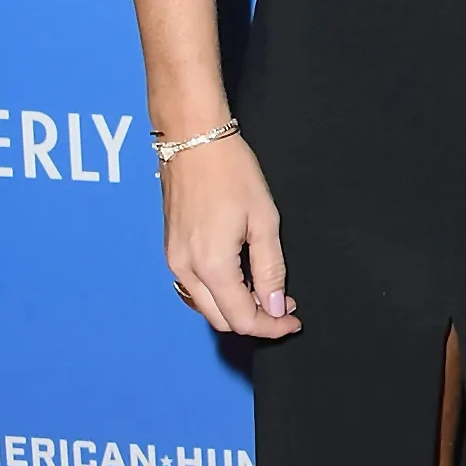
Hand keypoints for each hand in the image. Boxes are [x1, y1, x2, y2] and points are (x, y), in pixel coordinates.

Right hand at [161, 134, 299, 337]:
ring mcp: (173, 260)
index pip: (242, 318)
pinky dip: (219, 293)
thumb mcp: (264, 221)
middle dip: (255, 321)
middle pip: (221, 319)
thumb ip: (269, 270)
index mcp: (211, 265)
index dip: (271, 326)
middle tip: (285, 307)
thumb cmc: (231, 172)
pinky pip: (194, 288)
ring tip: (266, 292)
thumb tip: (275, 307)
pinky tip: (241, 278)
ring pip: (206, 307)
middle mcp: (185, 270)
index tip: (294, 319)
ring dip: (236, 308)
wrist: (192, 139)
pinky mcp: (170, 249)